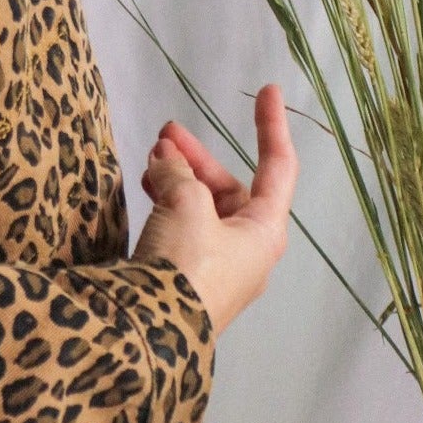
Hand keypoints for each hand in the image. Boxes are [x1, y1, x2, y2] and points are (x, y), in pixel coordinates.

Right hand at [129, 83, 296, 338]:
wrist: (150, 332)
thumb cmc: (187, 265)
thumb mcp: (187, 205)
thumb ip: (180, 174)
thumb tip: (166, 165)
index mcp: (264, 231)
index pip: (278, 168)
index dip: (272, 127)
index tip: (270, 89)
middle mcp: (246, 249)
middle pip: (229, 188)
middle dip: (197, 158)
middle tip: (165, 132)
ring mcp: (215, 267)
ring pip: (200, 208)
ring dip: (177, 179)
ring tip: (150, 158)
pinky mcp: (184, 278)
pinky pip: (181, 228)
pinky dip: (166, 204)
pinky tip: (145, 189)